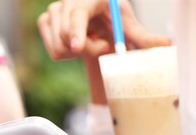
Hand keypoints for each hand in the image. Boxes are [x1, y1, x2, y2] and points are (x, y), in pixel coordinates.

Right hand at [37, 0, 169, 60]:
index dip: (76, 30)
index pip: (77, 14)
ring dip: (79, 53)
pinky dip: (67, 54)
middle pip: (69, 38)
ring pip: (60, 47)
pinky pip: (54, 51)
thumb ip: (142, 36)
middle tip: (103, 45)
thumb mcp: (127, 25)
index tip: (77, 47)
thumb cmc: (112, 19)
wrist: (94, 19)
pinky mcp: (44, 22)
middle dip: (88, 49)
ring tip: (89, 41)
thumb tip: (165, 44)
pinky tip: (76, 42)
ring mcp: (53, 11)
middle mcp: (67, 1)